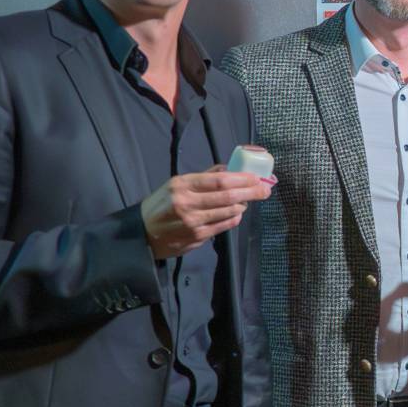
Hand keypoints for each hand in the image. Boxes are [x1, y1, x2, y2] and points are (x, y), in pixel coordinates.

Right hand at [141, 167, 271, 259]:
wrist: (142, 232)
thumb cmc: (162, 204)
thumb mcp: (176, 184)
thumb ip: (203, 177)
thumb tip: (229, 169)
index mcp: (182, 185)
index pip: (220, 180)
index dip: (242, 179)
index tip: (256, 177)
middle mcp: (187, 203)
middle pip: (228, 196)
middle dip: (251, 192)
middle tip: (265, 190)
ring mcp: (193, 222)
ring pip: (229, 212)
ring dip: (243, 205)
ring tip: (248, 201)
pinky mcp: (197, 237)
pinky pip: (224, 226)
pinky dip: (234, 218)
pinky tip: (237, 213)